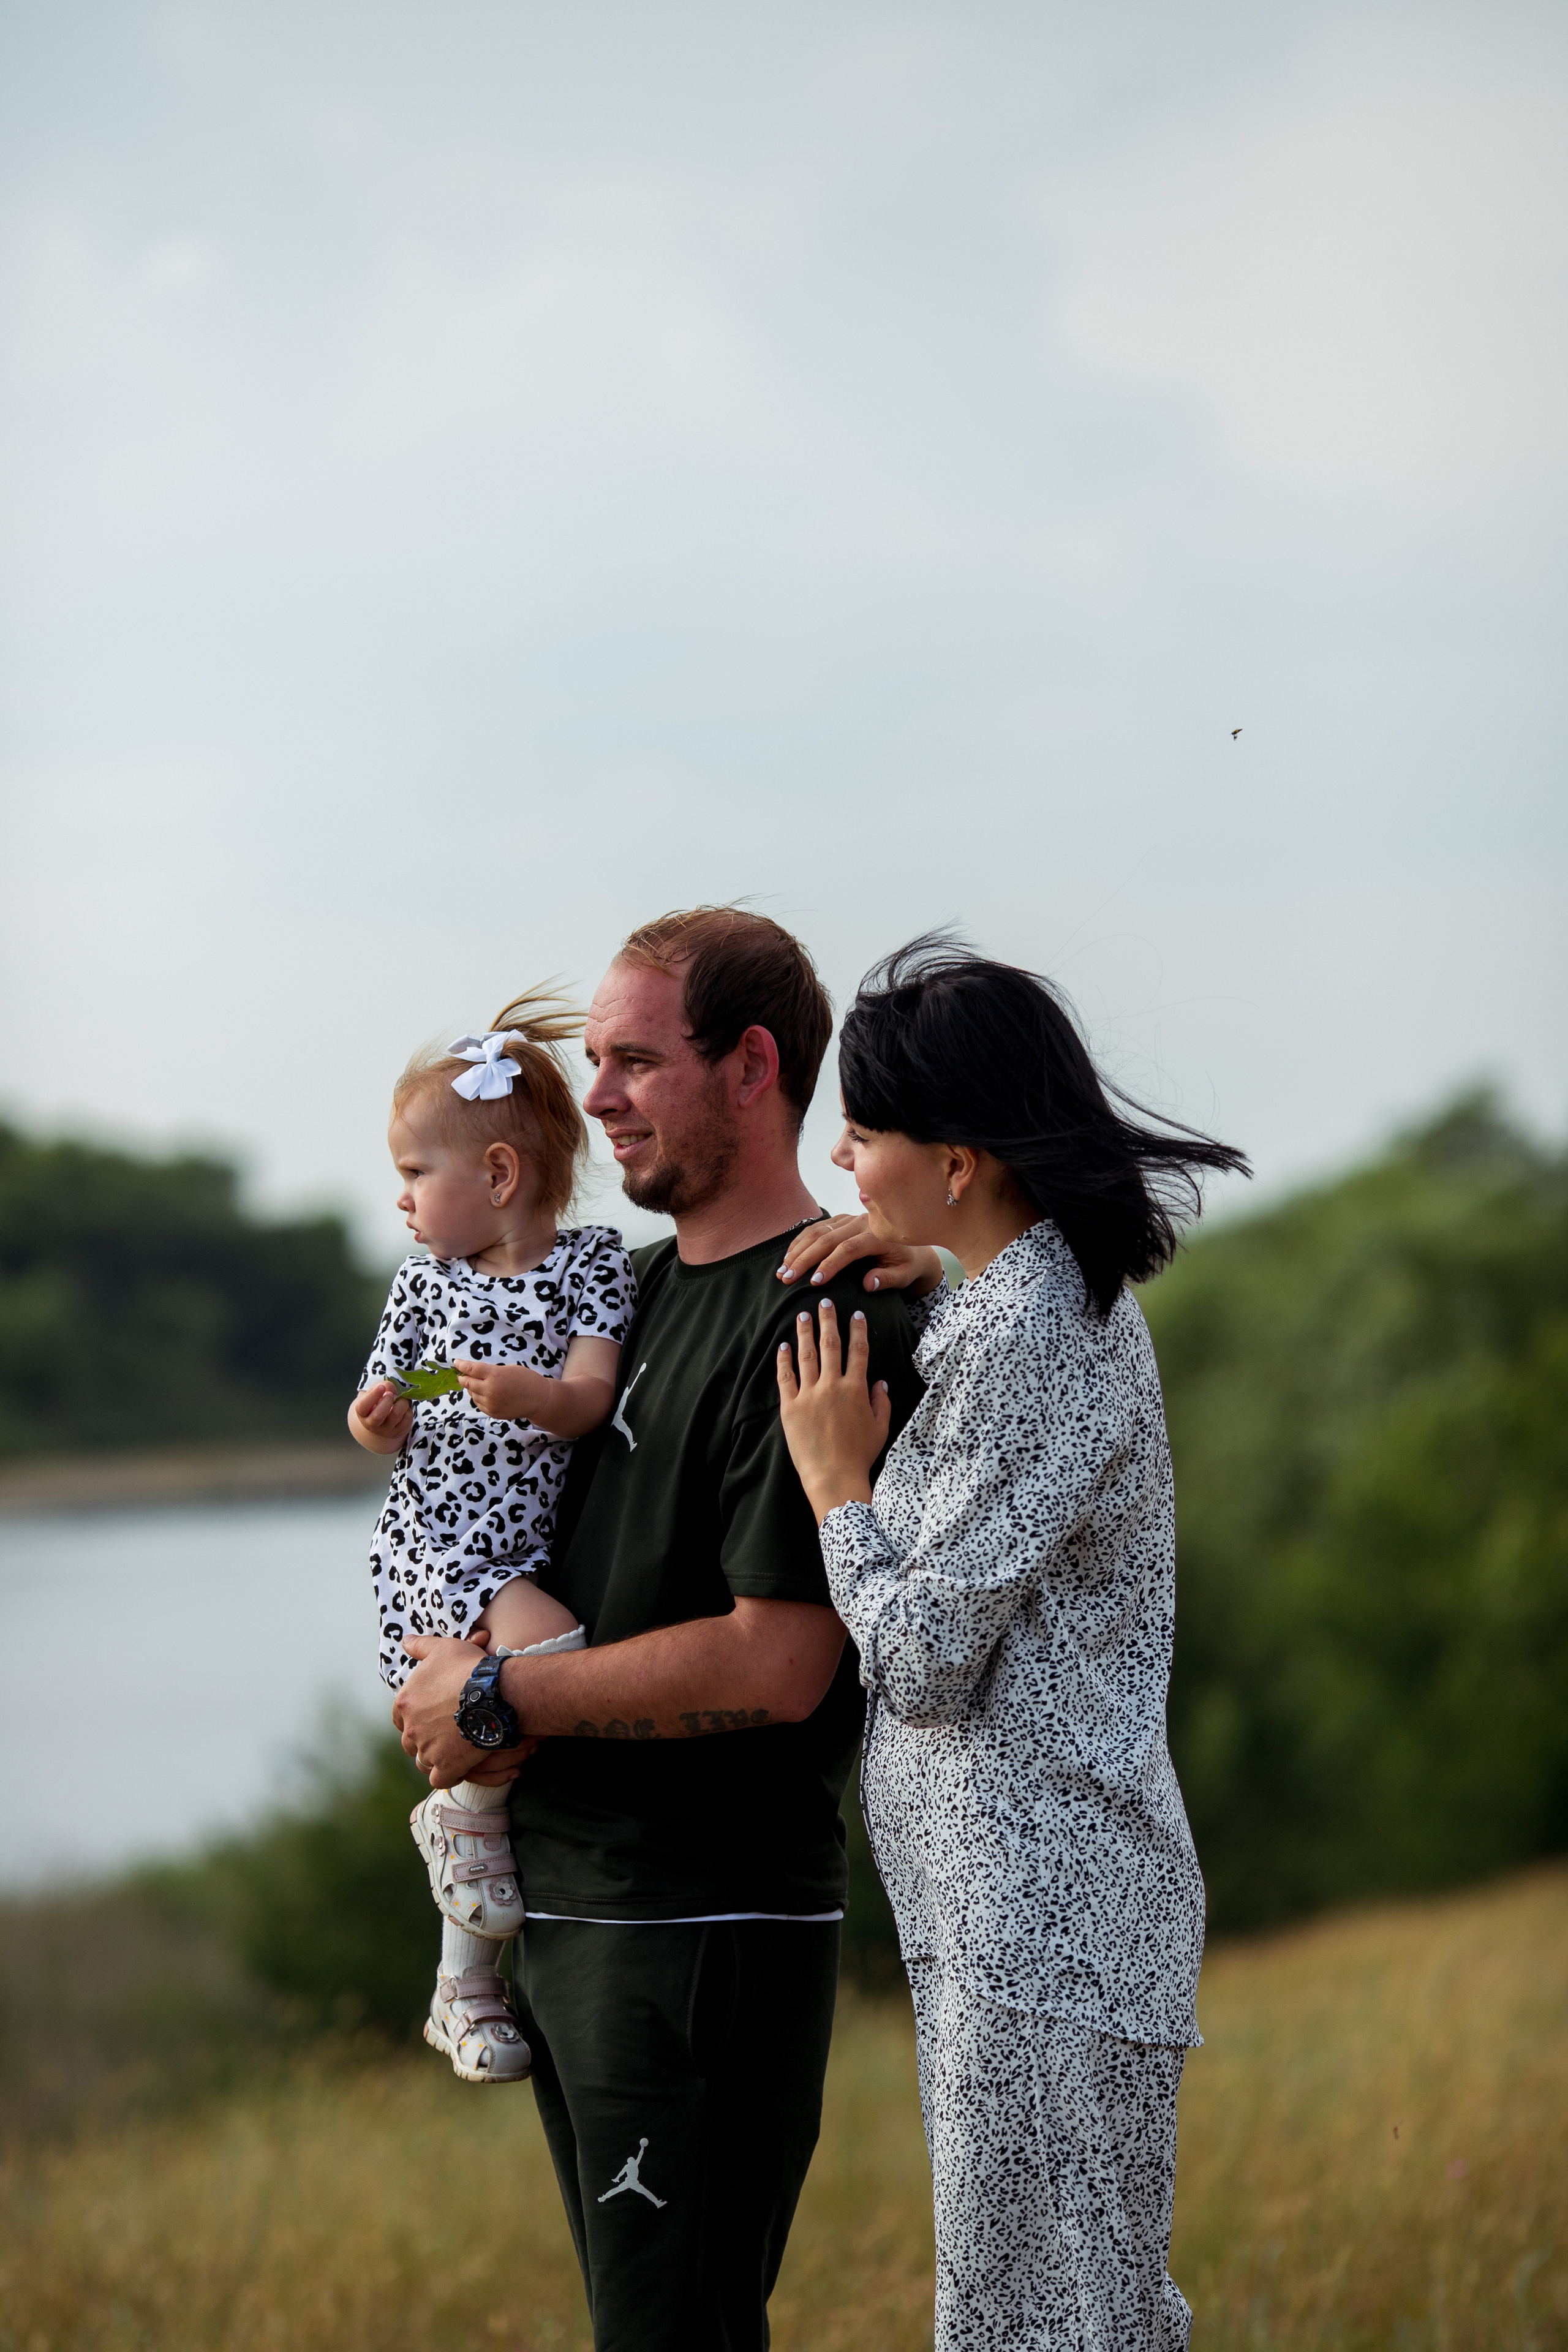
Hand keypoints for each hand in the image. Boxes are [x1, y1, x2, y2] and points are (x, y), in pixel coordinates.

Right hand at [350, 1380, 413, 1454]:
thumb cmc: (379, 1401)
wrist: (384, 1419)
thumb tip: (396, 1393)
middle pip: (378, 1415)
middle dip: (387, 1400)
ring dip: (401, 1402)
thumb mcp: (378, 1391)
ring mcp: (385, 1431)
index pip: (363, 1406)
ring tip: (400, 1399)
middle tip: (391, 1394)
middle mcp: (371, 1424)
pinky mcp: (398, 1432)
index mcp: (362, 1413)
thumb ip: (385, 1386)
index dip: (373, 1395)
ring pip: (396, 1415)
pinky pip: (407, 1418)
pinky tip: (404, 1409)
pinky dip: (408, 1409)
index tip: (381, 1387)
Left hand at [392, 1633, 538, 1786]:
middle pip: (409, 1742)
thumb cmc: (469, 1667)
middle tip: (444, 1734)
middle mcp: (411, 1728)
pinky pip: (439, 1779)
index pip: (398, 1718)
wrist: (494, 1692)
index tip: (429, 1716)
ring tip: (453, 1750)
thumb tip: (403, 1640)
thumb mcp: (442, 1648)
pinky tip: (459, 1767)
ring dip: (434, 1758)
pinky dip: (447, 1775)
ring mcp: (428, 1749)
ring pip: (423, 1762)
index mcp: (405, 1702)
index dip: (413, 1718)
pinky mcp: (446, 1766)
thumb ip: (420, 1646)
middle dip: (423, 1740)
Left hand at [454, 1360, 538, 1420]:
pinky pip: (479, 1403)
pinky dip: (478, 1397)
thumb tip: (471, 1373)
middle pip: (467, 1383)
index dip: (461, 1365)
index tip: (456, 1362)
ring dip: (472, 1388)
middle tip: (461, 1374)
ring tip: (480, 1383)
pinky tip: (486, 1393)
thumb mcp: (507, 1369)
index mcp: (495, 1375)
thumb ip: (489, 1371)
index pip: (471, 1369)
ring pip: (472, 1394)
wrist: (539, 1399)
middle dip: (463, 1378)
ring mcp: (490, 1403)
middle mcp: (490, 1390)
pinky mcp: (492, 1413)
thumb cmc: (525, 1379)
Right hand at [776, 1215, 942, 1297]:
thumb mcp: (904, 1275)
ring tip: (782, 1271)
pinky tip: (789, 1257)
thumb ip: (887, 1279)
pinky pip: (817, 1227)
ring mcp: (850, 1218)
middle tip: (787, 1278)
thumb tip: (867, 1284)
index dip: (830, 1264)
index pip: (848, 1249)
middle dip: (804, 1259)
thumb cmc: (907, 1264)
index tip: (814, 1282)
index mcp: (878, 1235)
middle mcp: (861, 1221)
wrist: (912, 1245)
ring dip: (797, 1250)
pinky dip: (800, 1241)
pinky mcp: (842, 1219)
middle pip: (827, 1238)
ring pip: (818, 1230)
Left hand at [776, 1296, 891, 1523]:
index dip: (857, 1330)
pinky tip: (783, 1346)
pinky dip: (784, 1359)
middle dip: (828, 1320)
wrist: (833, 1477)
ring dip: (805, 1332)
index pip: (858, 1351)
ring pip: (806, 1355)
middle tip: (825, 1301)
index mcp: (856, 1389)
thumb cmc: (859, 1455)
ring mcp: (809, 1395)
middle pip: (830, 1345)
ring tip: (802, 1315)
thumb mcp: (880, 1428)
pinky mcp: (790, 1407)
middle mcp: (832, 1386)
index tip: (855, 1314)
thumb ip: (881, 1402)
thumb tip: (880, 1382)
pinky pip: (785, 1377)